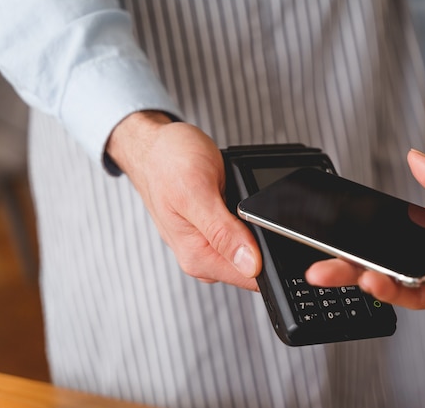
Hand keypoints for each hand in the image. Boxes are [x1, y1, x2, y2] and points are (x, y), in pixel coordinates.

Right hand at [107, 111, 260, 289]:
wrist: (153, 146)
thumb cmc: (167, 162)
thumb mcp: (197, 191)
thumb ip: (223, 232)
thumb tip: (251, 265)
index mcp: (197, 256)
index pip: (251, 277)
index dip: (271, 258)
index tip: (268, 229)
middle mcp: (201, 256)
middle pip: (254, 264)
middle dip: (265, 239)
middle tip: (247, 204)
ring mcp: (207, 244)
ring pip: (251, 248)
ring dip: (255, 227)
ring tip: (237, 197)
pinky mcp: (212, 232)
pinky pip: (242, 234)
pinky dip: (247, 219)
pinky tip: (235, 200)